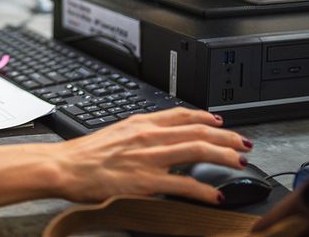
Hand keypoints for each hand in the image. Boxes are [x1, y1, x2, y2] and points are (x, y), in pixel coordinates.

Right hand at [55, 108, 251, 204]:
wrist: (64, 166)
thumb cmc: (83, 155)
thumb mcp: (114, 133)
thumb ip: (138, 133)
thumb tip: (156, 136)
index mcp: (140, 123)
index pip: (182, 114)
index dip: (207, 116)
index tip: (221, 121)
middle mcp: (148, 136)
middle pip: (198, 130)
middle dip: (227, 136)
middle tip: (244, 143)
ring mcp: (149, 158)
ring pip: (198, 150)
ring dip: (225, 155)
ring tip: (240, 162)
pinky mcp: (147, 181)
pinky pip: (185, 184)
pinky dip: (206, 190)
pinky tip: (218, 195)